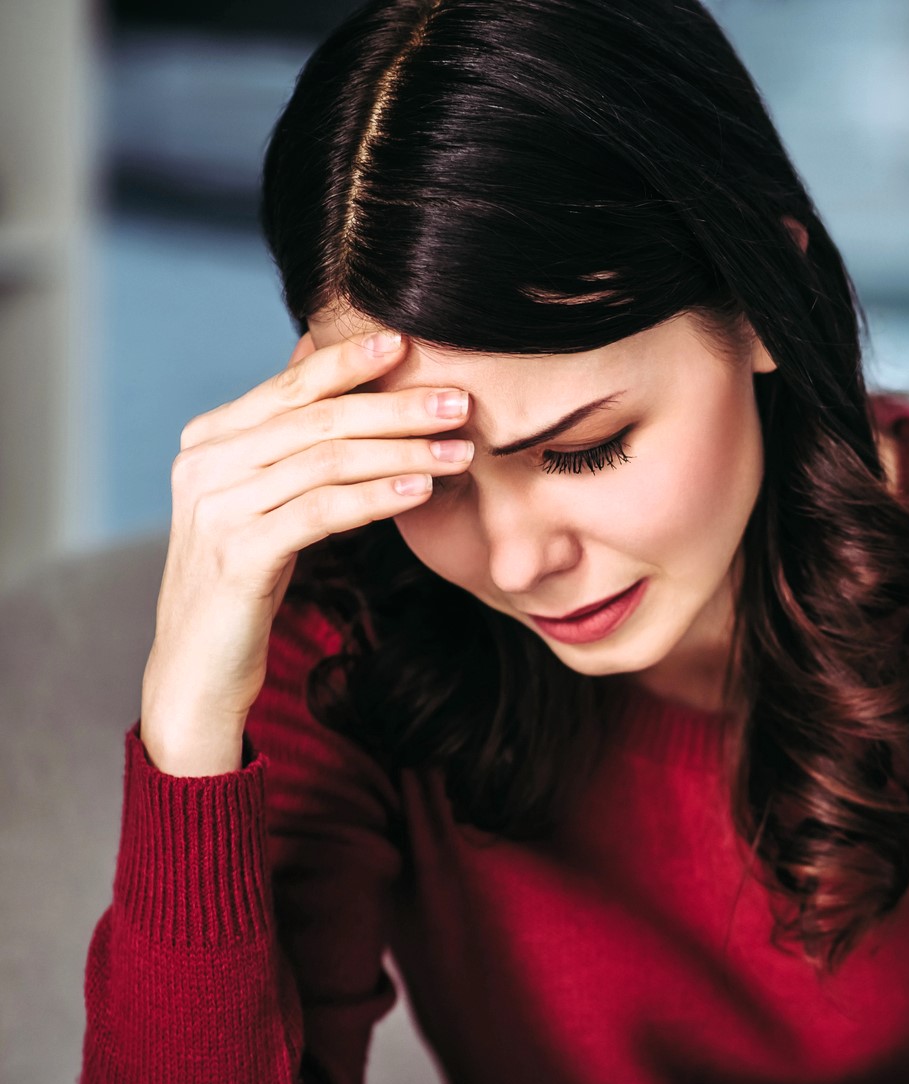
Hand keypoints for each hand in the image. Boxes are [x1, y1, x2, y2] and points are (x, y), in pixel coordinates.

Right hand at [139, 328, 475, 774]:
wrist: (197, 666)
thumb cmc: (246, 578)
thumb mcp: (266, 503)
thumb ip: (294, 449)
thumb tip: (346, 386)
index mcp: (209, 440)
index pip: (289, 387)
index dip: (347, 361)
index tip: (406, 342)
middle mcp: (204, 465)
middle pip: (316, 420)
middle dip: (394, 406)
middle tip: (459, 401)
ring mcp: (215, 508)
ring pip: (325, 462)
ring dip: (402, 452)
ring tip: (459, 451)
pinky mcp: (237, 555)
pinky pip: (320, 512)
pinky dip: (376, 496)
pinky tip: (421, 491)